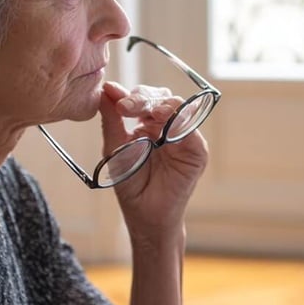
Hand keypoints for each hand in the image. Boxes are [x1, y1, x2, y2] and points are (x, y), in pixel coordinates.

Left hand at [99, 81, 208, 244]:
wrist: (146, 216)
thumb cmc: (131, 184)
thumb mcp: (115, 149)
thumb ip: (112, 119)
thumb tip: (106, 88)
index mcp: (147, 124)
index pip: (142, 99)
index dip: (129, 96)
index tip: (112, 96)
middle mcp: (167, 126)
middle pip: (160, 97)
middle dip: (142, 97)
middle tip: (126, 106)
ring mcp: (183, 136)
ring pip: (177, 106)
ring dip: (161, 104)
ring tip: (147, 111)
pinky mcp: (196, 149)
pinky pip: (191, 127)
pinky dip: (178, 120)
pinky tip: (163, 120)